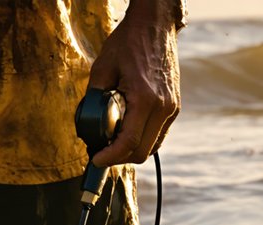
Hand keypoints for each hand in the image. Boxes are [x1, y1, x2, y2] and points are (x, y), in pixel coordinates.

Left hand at [87, 0, 181, 166]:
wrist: (155, 26)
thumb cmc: (128, 43)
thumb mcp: (103, 68)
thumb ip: (95, 98)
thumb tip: (87, 123)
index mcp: (145, 100)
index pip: (129, 143)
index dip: (110, 157)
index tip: (96, 160)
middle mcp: (163, 107)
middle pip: (143, 151)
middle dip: (120, 158)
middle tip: (102, 154)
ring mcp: (172, 108)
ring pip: (153, 146)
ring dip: (133, 150)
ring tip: (113, 144)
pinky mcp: (174, 106)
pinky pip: (159, 134)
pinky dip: (144, 139)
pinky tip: (129, 132)